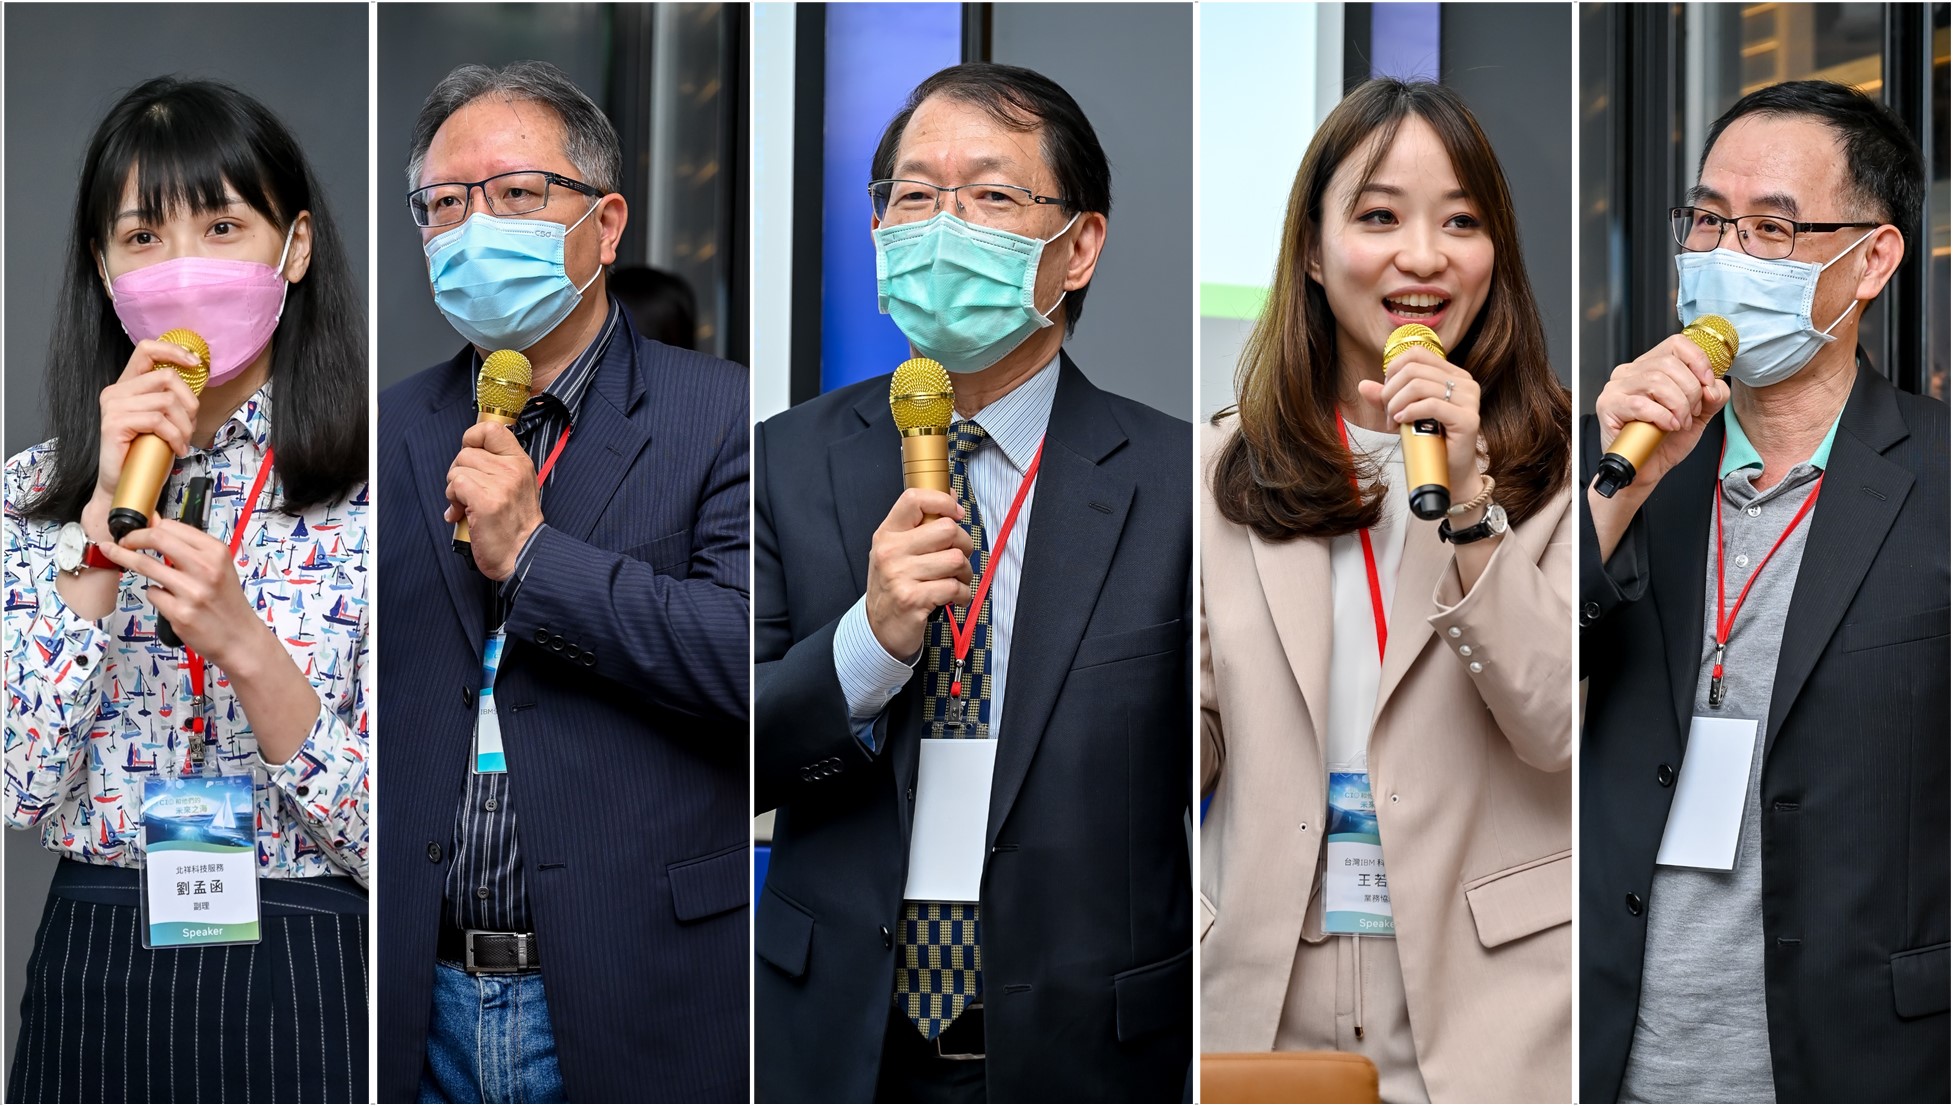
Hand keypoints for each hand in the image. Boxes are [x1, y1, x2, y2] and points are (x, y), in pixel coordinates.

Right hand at [89, 339, 205, 535]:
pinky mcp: (115, 423)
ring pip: (166, 401)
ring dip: (184, 425)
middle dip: (189, 402)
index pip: (146, 350)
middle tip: (189, 425)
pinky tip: (176, 449)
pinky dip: (175, 437)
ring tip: (182, 441)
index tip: (195, 364)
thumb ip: (171, 398)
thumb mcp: (162, 419)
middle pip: (166, 377)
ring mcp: (113, 406)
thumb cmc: (146, 452)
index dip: (173, 351)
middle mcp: (116, 391)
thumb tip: (197, 379)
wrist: (123, 484)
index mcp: (127, 385)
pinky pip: (159, 421)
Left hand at [101, 518, 266, 670]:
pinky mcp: (180, 613)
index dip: (149, 527)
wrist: (240, 637)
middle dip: (131, 537)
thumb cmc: (227, 602)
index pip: (172, 527)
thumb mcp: (218, 566)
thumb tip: (155, 522)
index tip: (138, 532)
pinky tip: (167, 599)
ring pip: (146, 565)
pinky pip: (152, 594)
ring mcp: (192, 591)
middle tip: (122, 541)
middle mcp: (206, 568)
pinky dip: (154, 594)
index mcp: (216, 552)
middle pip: (157, 539)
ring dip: (125, 559)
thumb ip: (187, 545)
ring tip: (116, 554)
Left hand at [444, 422, 542, 580]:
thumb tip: (469, 453)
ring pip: (457, 469)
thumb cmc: (516, 527)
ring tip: (467, 505)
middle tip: (467, 492)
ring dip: (454, 489)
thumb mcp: (518, 487)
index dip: (472, 438)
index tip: (471, 455)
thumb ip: (499, 467)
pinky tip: (462, 514)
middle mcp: (512, 470)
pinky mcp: (486, 501)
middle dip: (459, 472)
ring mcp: (500, 485)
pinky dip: (453, 501)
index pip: (491, 429)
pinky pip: (456, 485)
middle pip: (466, 452)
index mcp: (521, 463)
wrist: (524, 556)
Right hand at [865, 488, 974, 659]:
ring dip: (965, 573)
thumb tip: (950, 495)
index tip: (956, 514)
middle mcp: (890, 552)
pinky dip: (963, 594)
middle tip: (959, 558)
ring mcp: (899, 575)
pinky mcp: (912, 599)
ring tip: (956, 580)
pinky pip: (954, 587)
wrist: (878, 629)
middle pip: (947, 530)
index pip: (914, 499)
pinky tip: (956, 597)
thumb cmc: (894, 586)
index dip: (943, 501)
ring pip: (955, 560)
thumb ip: (921, 525)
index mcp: (887, 534)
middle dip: (964, 545)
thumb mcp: (898, 551)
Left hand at [1361, 344, 1483, 494]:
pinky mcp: (1468, 419)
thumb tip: (1363, 385)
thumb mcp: (1403, 414)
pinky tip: (1401, 422)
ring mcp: (1469, 400)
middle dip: (1391, 392)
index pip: (1417, 354)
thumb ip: (1385, 398)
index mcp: (1453, 374)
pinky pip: (1431, 405)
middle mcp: (1465, 382)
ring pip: (1419, 386)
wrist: (1448, 472)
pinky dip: (1409, 412)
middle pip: (1413, 370)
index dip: (1393, 370)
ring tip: (1393, 423)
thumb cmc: (1429, 441)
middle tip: (1388, 415)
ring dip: (1396, 405)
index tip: (1387, 393)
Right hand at [1593, 333, 1729, 493]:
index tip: (1707, 385)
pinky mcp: (1607, 406)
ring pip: (1656, 381)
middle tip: (1690, 413)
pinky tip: (1667, 427)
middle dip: (1690, 391)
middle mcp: (1631, 372)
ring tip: (1679, 422)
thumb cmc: (1664, 442)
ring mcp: (1616, 388)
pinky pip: (1640, 404)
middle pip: (1669, 364)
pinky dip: (1662, 417)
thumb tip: (1713, 387)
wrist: (1645, 470)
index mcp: (1651, 367)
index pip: (1676, 344)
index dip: (1698, 361)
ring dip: (1677, 406)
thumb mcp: (1698, 415)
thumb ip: (1712, 396)